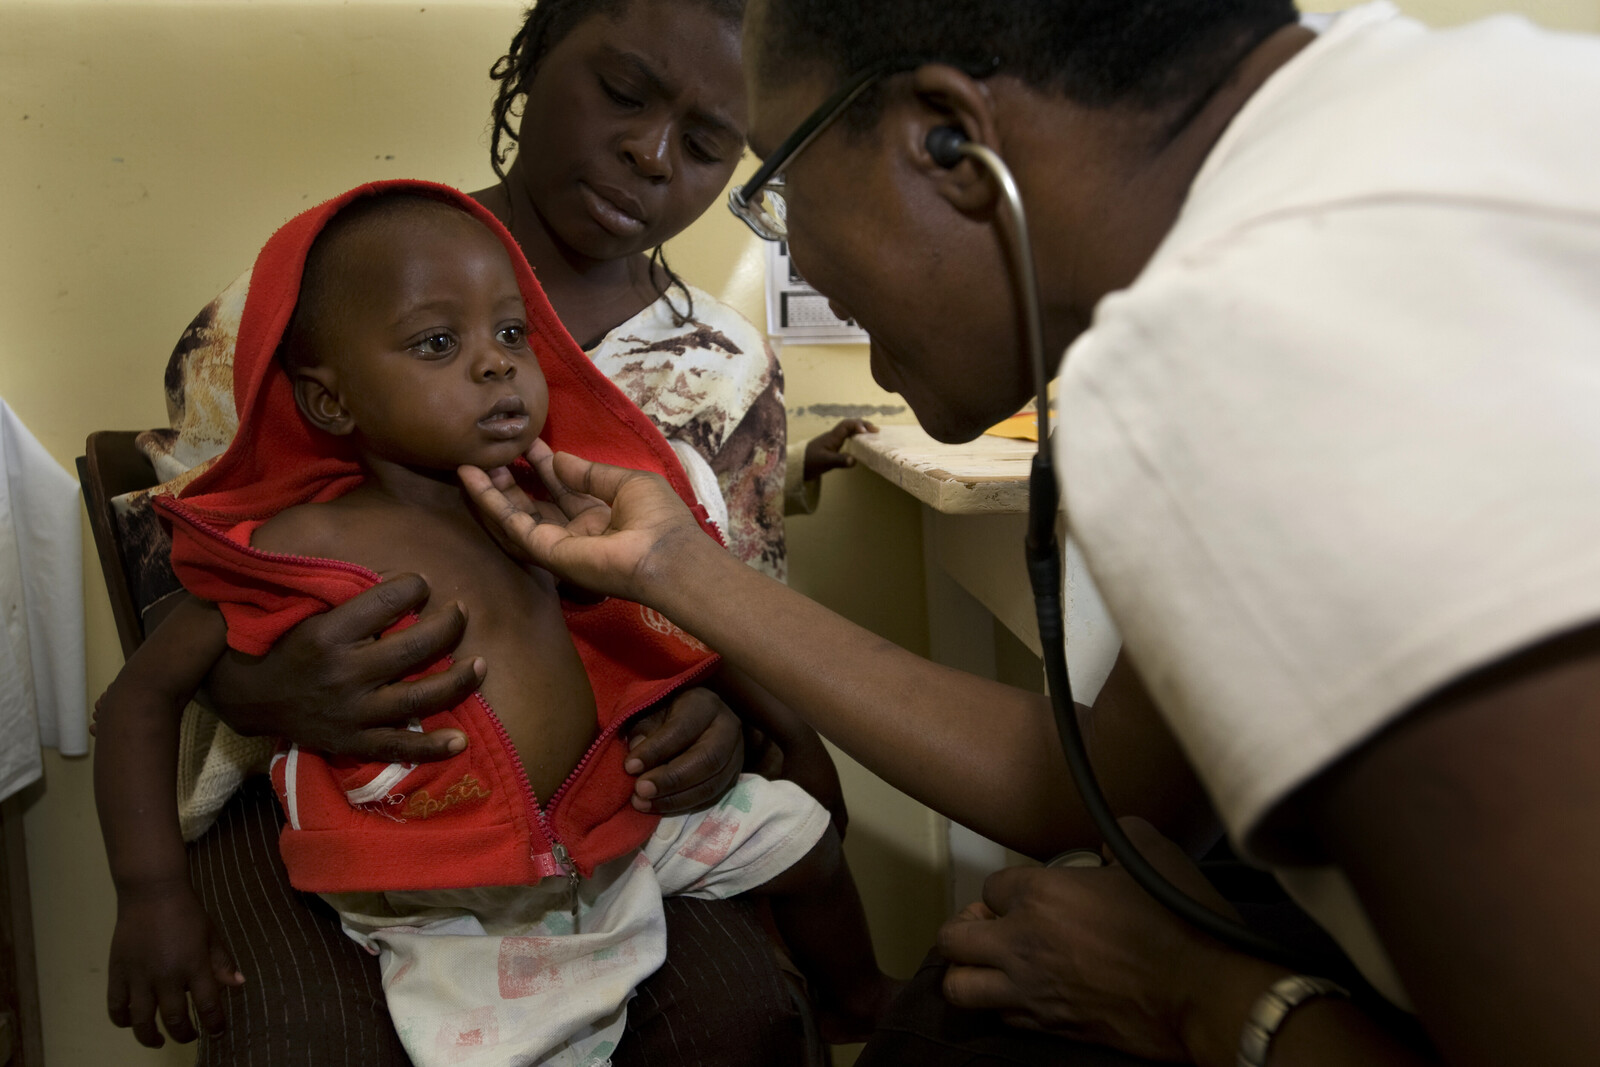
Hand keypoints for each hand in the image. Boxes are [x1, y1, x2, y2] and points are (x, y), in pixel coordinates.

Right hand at [107, 883, 244, 1047]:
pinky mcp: (118, 972)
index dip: (214, 1024)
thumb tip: (238, 985)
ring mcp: (139, 976)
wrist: (152, 893)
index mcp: (194, 965)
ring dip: (150, 1037)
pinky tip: (130, 1023)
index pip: (208, 1005)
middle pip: (174, 1019)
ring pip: (142, 1020)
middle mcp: (166, 976)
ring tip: (158, 1041)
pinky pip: (116, 1006)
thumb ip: (221, 963)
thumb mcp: (211, 935)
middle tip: (189, 1037)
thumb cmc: (187, 913)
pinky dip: (121, 1020)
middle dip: (184, 1035)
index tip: (217, 1032)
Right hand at [202, 574, 483, 762]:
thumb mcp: (308, 611)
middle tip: (461, 612)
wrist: (249, 697)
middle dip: (449, 626)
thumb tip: (400, 576)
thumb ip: (350, 596)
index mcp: (328, 634)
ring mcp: (351, 712)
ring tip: (481, 664)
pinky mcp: (352, 742)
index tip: (423, 583)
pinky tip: (460, 741)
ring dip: (458, 680)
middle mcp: (343, 674)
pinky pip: (398, 747)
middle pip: (415, 648)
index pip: (387, 601)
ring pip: (419, 697)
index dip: (414, 586)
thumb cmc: (285, 643)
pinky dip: (431, 747)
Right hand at [459, 440, 707, 602]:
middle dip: (514, 478)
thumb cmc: (657, 518)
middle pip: (535, 503)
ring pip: (515, 515)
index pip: (564, 487)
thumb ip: (591, 472)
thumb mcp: (627, 482)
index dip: (544, 464)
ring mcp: (557, 543)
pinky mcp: (544, 551)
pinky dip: (490, 501)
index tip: (527, 441)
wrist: (665, 554)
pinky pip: (512, 524)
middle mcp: (575, 531)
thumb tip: (559, 457)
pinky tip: (472, 477)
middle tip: (495, 452)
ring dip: (493, 490)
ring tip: (472, 463)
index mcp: (600, 515)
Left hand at [623, 687, 744, 813]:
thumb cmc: (666, 712)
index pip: (683, 729)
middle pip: (706, 759)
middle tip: (640, 791)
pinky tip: (660, 807)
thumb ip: (642, 732)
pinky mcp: (733, 776)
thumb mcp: (650, 710)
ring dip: (676, 799)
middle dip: (671, 779)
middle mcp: (728, 728)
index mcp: (705, 704)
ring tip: (644, 803)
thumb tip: (637, 763)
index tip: (629, 767)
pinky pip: (713, 798)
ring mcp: (736, 755)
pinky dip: (685, 806)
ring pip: (712, 784)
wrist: (693, 717)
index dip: (656, 750)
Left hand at [803, 419, 878, 482]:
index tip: (867, 433)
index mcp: (832, 437)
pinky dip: (855, 437)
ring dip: (860, 430)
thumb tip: (854, 461)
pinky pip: (846, 437)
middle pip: (850, 425)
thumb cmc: (809, 462)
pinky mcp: (832, 447)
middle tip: (876, 430)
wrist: (797, 465)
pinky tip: (860, 443)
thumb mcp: (825, 462)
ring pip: (848, 430)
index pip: (847, 425)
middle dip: (863, 425)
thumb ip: (839, 460)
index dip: (858, 426)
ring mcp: (832, 441)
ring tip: (872, 434)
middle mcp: (833, 436)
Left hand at [938, 818, 1269, 1062]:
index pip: (991, 886)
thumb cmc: (1181, 926)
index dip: (1007, 888)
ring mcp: (1032, 992)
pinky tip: (1022, 994)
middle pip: (954, 938)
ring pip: (960, 988)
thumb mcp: (1154, 855)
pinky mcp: (1051, 1029)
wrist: (1204, 996)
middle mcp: (1024, 945)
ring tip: (989, 965)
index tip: (1027, 893)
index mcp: (1042, 896)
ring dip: (968, 973)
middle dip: (965, 928)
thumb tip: (1110, 842)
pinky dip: (1002, 1006)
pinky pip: (1001, 1018)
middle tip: (989, 926)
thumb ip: (1120, 837)